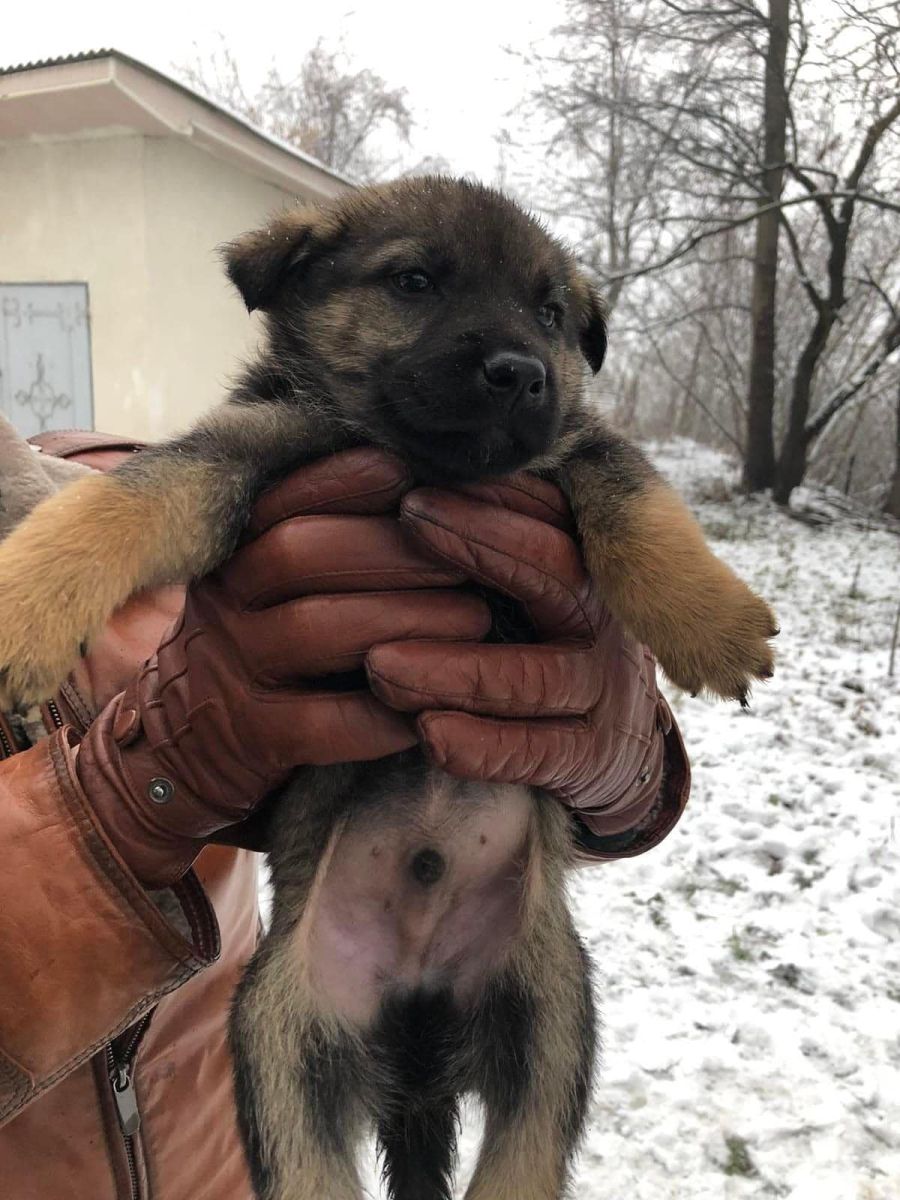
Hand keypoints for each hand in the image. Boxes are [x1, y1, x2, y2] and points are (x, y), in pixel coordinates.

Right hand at [75, 450, 490, 885]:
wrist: (187, 750)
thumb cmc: (269, 648)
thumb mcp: (269, 584)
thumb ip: (323, 533)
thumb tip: (425, 478)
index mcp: (233, 551)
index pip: (283, 497)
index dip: (348, 479)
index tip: (413, 470)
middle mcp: (223, 602)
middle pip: (298, 553)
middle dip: (393, 548)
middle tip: (467, 558)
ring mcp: (232, 670)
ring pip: (314, 630)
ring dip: (407, 619)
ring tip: (477, 620)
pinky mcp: (252, 739)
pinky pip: (323, 724)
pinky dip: (384, 716)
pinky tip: (434, 706)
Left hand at [366, 474, 675, 840]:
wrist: (614, 746)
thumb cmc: (542, 644)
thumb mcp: (532, 583)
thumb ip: (493, 537)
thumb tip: (404, 470)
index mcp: (590, 567)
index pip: (552, 515)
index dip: (492, 496)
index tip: (420, 480)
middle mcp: (605, 621)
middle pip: (556, 573)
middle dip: (480, 544)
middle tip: (407, 520)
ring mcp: (604, 691)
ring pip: (533, 677)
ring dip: (455, 669)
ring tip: (379, 664)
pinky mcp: (591, 758)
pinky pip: (538, 752)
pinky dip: (483, 745)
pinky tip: (429, 734)